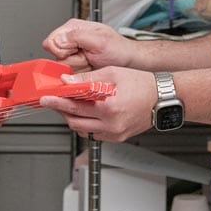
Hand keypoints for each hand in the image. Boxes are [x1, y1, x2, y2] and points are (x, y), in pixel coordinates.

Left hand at [40, 67, 156, 141]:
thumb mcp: (113, 73)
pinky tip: (88, 112)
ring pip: (83, 130)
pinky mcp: (117, 137)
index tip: (46, 98)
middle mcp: (111, 124)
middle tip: (55, 101)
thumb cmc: (143, 84)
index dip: (57, 101)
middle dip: (63, 110)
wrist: (163, 98)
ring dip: (74, 118)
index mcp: (109, 107)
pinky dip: (87, 124)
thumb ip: (88, 78)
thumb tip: (67, 80)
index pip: (75, 106)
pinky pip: (94, 133)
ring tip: (73, 105)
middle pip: (75, 121)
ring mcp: (114, 133)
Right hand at [42, 18, 132, 71]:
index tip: (75, 50)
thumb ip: (77, 37)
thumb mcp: (99, 40)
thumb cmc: (118, 48)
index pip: (51, 41)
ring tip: (90, 61)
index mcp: (73, 28)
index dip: (61, 49)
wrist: (127, 62)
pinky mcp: (75, 66)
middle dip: (72, 60)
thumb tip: (58, 40)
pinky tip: (90, 67)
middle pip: (55, 56)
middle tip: (87, 56)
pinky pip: (69, 74)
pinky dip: (80, 73)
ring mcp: (72, 54)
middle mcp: (70, 40)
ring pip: (62, 67)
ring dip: (78, 67)